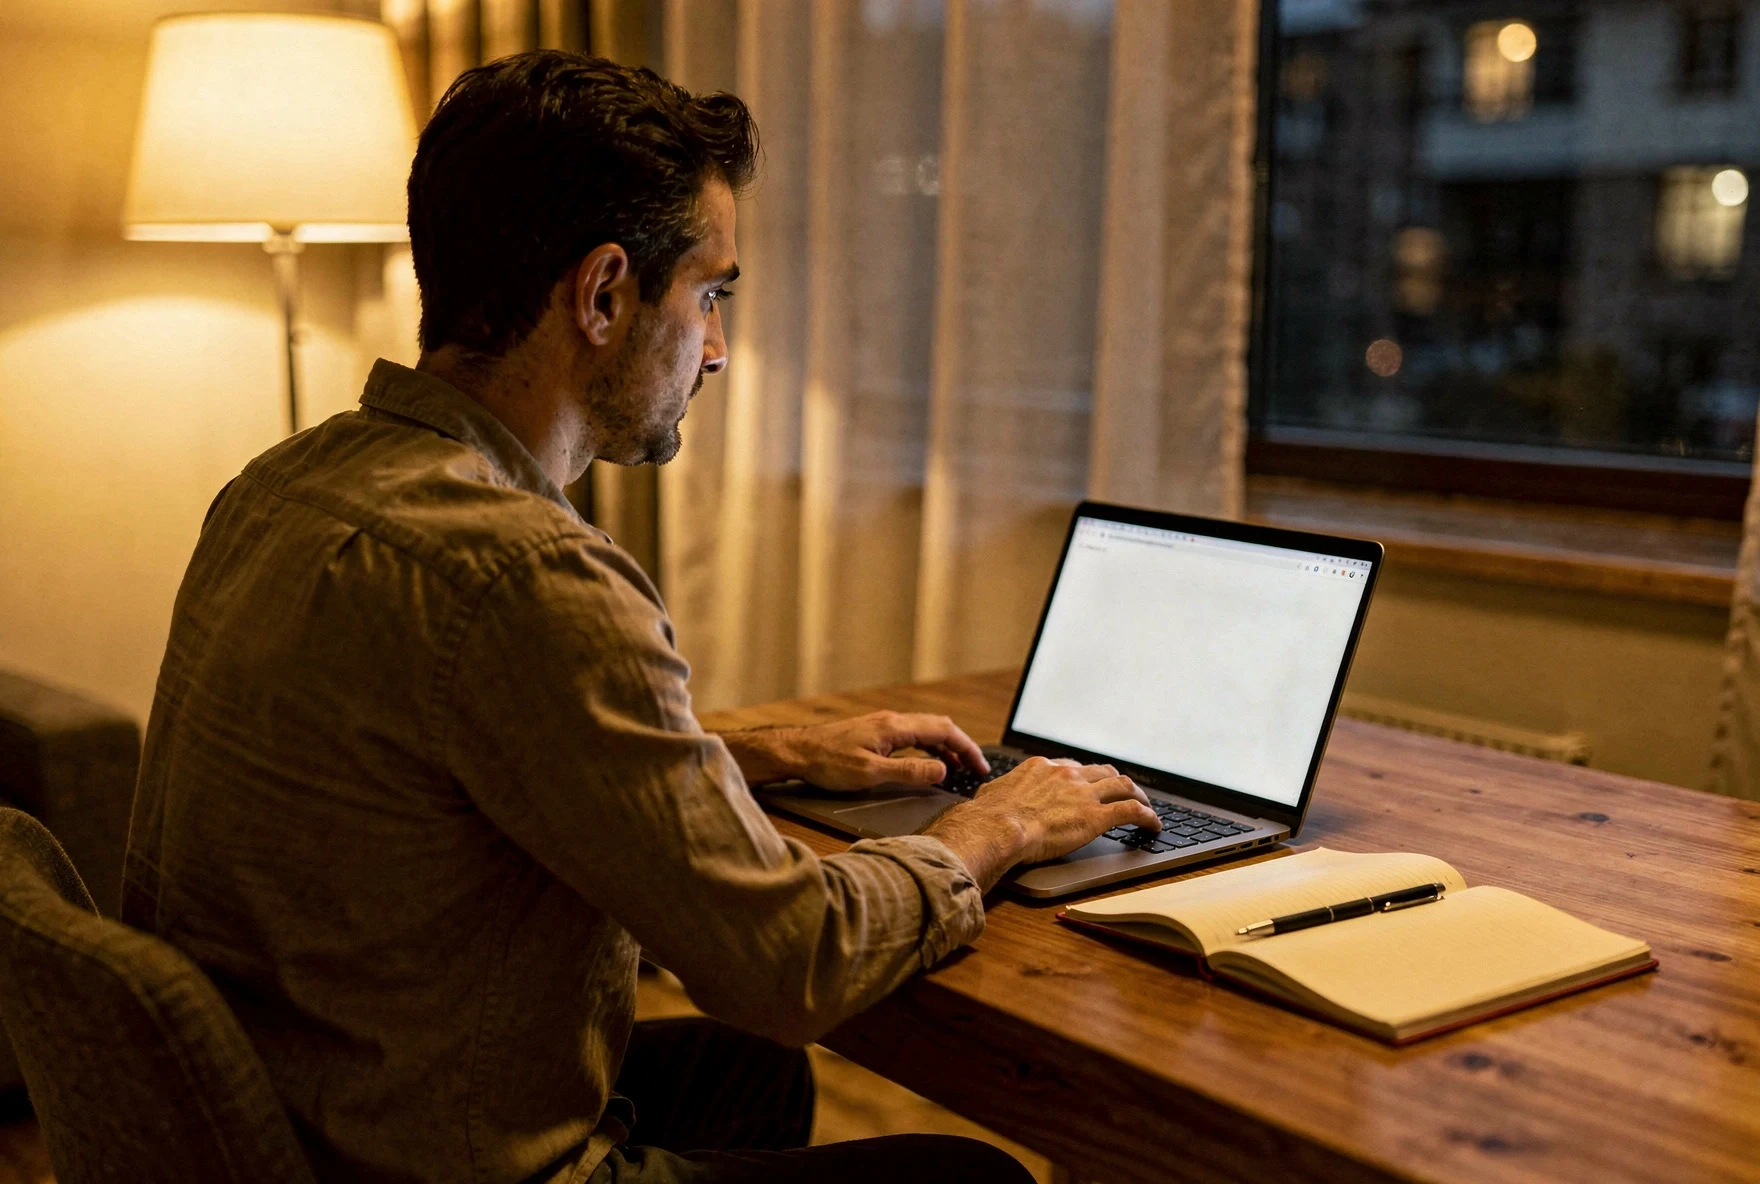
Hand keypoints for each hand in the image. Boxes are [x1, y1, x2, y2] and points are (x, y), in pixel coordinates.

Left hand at [717, 711, 989, 789]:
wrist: (796, 752)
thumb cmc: (828, 763)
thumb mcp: (871, 774)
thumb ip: (909, 772)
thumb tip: (942, 771)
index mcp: (896, 727)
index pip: (944, 731)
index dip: (967, 749)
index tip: (981, 768)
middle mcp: (893, 721)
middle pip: (939, 727)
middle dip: (962, 747)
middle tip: (977, 770)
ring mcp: (884, 725)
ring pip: (926, 731)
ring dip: (946, 749)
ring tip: (958, 770)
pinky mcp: (875, 733)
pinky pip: (912, 736)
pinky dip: (928, 749)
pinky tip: (928, 764)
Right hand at [923, 757, 1157, 891]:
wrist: (997, 828)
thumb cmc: (988, 816)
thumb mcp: (991, 794)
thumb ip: (1000, 792)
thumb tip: (991, 796)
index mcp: (1041, 767)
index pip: (1072, 767)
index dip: (1085, 777)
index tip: (1089, 785)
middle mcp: (1066, 775)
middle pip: (1102, 772)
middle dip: (1115, 781)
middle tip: (1123, 791)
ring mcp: (1083, 793)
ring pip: (1123, 785)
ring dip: (1137, 794)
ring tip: (1145, 805)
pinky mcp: (1096, 816)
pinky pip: (1131, 811)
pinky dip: (1147, 816)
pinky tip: (1153, 825)